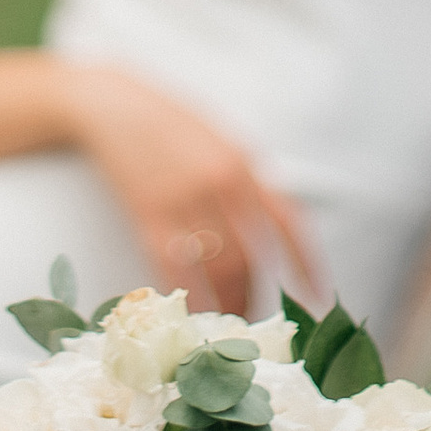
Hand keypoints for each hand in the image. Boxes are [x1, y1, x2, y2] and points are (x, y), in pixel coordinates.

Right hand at [58, 65, 323, 320]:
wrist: (113, 107)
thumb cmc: (168, 123)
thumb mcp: (219, 140)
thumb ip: (243, 180)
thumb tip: (266, 228)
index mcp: (244, 164)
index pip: (288, 221)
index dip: (307, 263)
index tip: (317, 296)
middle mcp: (222, 183)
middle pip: (249, 257)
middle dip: (254, 295)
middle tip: (254, 321)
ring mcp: (185, 200)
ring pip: (218, 269)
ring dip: (226, 303)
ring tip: (225, 323)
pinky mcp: (149, 214)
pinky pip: (176, 269)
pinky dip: (189, 297)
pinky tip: (192, 314)